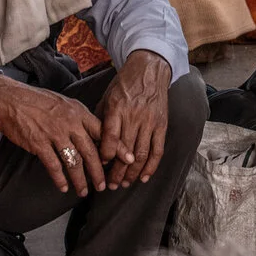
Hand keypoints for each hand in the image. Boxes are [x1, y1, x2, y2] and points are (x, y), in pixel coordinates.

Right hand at [0, 75, 106, 195]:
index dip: (116, 148)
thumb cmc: (38, 101)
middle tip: (103, 185)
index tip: (127, 160)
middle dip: (99, 172)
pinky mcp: (39, 143)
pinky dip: (59, 178)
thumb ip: (80, 118)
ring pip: (74, 162)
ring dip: (80, 179)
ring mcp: (55, 134)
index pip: (103, 132)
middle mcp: (70, 123)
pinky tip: (63, 187)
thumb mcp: (65, 103)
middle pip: (91, 151)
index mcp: (79, 112)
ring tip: (84, 191)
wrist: (11, 99)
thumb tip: (95, 134)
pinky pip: (54, 165)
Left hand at [96, 51, 171, 188]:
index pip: (110, 138)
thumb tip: (94, 144)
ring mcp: (150, 122)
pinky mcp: (161, 125)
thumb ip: (101, 119)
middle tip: (110, 185)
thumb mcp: (107, 97)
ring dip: (132, 173)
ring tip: (124, 184)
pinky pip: (157, 150)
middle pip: (125, 151)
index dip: (105, 155)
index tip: (100, 166)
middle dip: (117, 172)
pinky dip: (151, 166)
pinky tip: (143, 177)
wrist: (149, 70)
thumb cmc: (124, 85)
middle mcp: (134, 117)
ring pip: (141, 154)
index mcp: (117, 109)